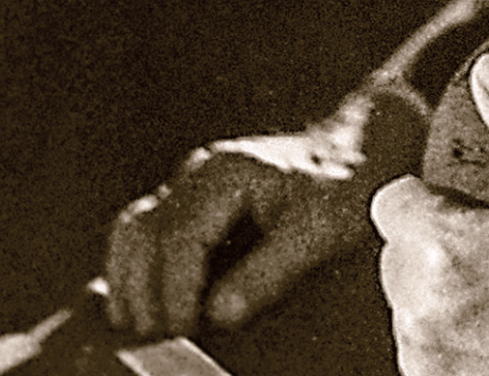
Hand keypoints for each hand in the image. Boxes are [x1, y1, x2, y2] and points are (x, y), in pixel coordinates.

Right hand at [104, 83, 424, 337]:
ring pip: (135, 227)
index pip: (178, 236)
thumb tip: (220, 314)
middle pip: (144, 231)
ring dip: (129, 278)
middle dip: (143, 290)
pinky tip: (140, 301)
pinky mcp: (194, 199)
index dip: (174, 289)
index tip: (182, 329)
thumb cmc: (345, 186)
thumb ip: (269, 273)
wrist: (360, 151)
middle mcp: (200, 172)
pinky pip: (145, 229)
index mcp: (227, 173)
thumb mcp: (319, 231)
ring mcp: (193, 183)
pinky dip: (136, 266)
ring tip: (136, 326)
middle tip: (155, 337)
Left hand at [370, 54, 488, 375]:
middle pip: (397, 255)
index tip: (478, 215)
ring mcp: (426, 361)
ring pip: (410, 307)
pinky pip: (426, 355)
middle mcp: (419, 309)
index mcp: (443, 247)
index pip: (394, 200)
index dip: (437, 200)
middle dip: (439, 250)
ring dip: (444, 300)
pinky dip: (455, 346)